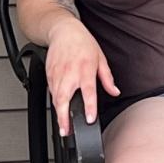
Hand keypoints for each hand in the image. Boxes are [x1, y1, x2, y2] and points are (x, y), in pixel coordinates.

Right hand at [45, 19, 120, 135]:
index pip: (88, 92)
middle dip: (64, 117)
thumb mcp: (100, 59)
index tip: (89, 119)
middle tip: (66, 131)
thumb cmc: (83, 43)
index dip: (89, 107)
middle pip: (64, 99)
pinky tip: (59, 108)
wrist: (64, 31)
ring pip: (55, 98)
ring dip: (59, 113)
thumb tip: (115, 91)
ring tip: (63, 127)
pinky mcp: (49, 74)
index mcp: (86, 70)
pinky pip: (51, 91)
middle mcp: (70, 74)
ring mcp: (57, 75)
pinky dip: (55, 101)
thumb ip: (107, 78)